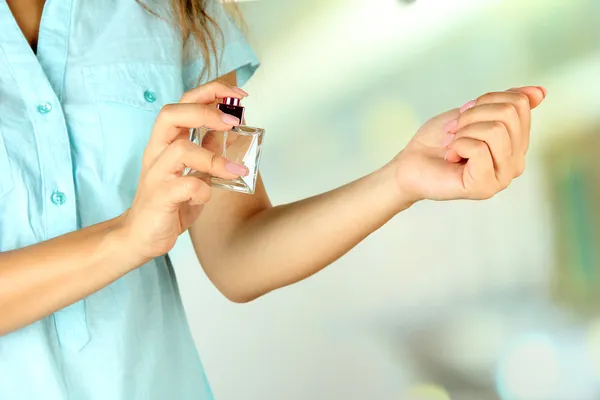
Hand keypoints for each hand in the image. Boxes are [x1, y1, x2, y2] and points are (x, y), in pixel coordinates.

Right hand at [118, 81, 249, 259]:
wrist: (140, 237)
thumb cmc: (168, 202)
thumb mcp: (192, 172)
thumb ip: (207, 151)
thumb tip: (234, 130)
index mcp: (165, 142)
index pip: (183, 103)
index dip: (210, 92)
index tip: (238, 94)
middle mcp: (156, 153)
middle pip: (171, 114)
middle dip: (205, 111)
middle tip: (232, 120)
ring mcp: (155, 174)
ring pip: (180, 150)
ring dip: (213, 157)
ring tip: (236, 171)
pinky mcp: (159, 198)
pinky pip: (184, 186)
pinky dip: (202, 189)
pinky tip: (208, 196)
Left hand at [392, 86, 546, 202]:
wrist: (410, 164)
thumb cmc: (438, 140)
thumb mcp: (472, 113)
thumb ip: (505, 104)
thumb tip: (540, 92)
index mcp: (516, 144)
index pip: (519, 103)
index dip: (485, 101)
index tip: (464, 115)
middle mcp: (515, 163)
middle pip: (509, 114)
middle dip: (472, 115)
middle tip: (454, 132)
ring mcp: (502, 177)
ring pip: (495, 130)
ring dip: (463, 131)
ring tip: (452, 146)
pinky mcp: (484, 187)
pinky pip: (479, 149)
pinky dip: (458, 146)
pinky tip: (451, 159)